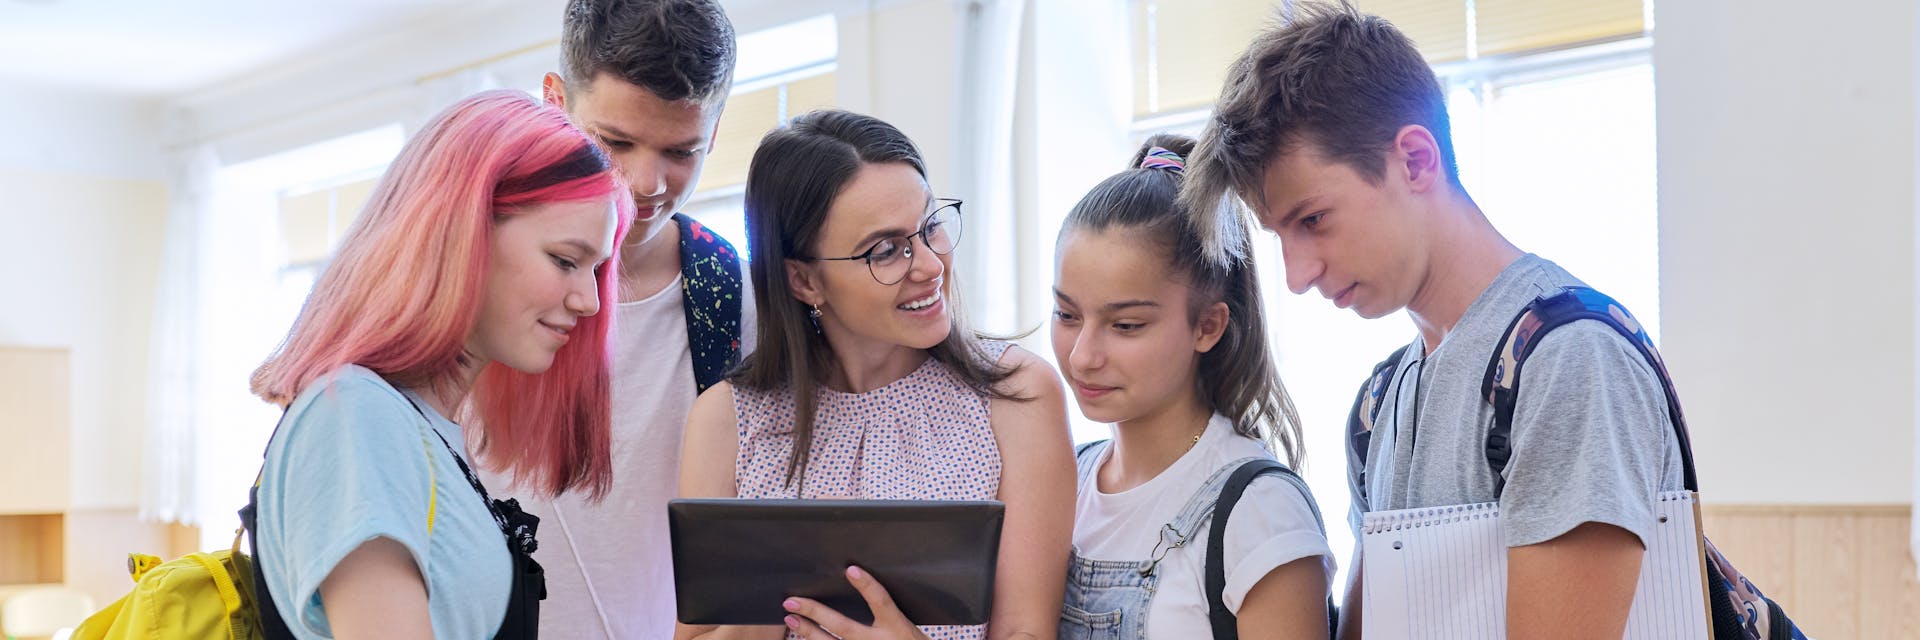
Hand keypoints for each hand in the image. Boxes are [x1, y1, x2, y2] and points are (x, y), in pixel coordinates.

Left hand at [783, 566, 931, 639]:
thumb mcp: (905, 625)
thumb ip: (887, 612)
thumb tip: (858, 581)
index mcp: (896, 628)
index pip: (881, 602)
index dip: (867, 586)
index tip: (851, 570)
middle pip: (844, 627)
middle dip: (817, 613)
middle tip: (793, 601)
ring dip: (808, 632)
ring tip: (791, 618)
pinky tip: (804, 637)